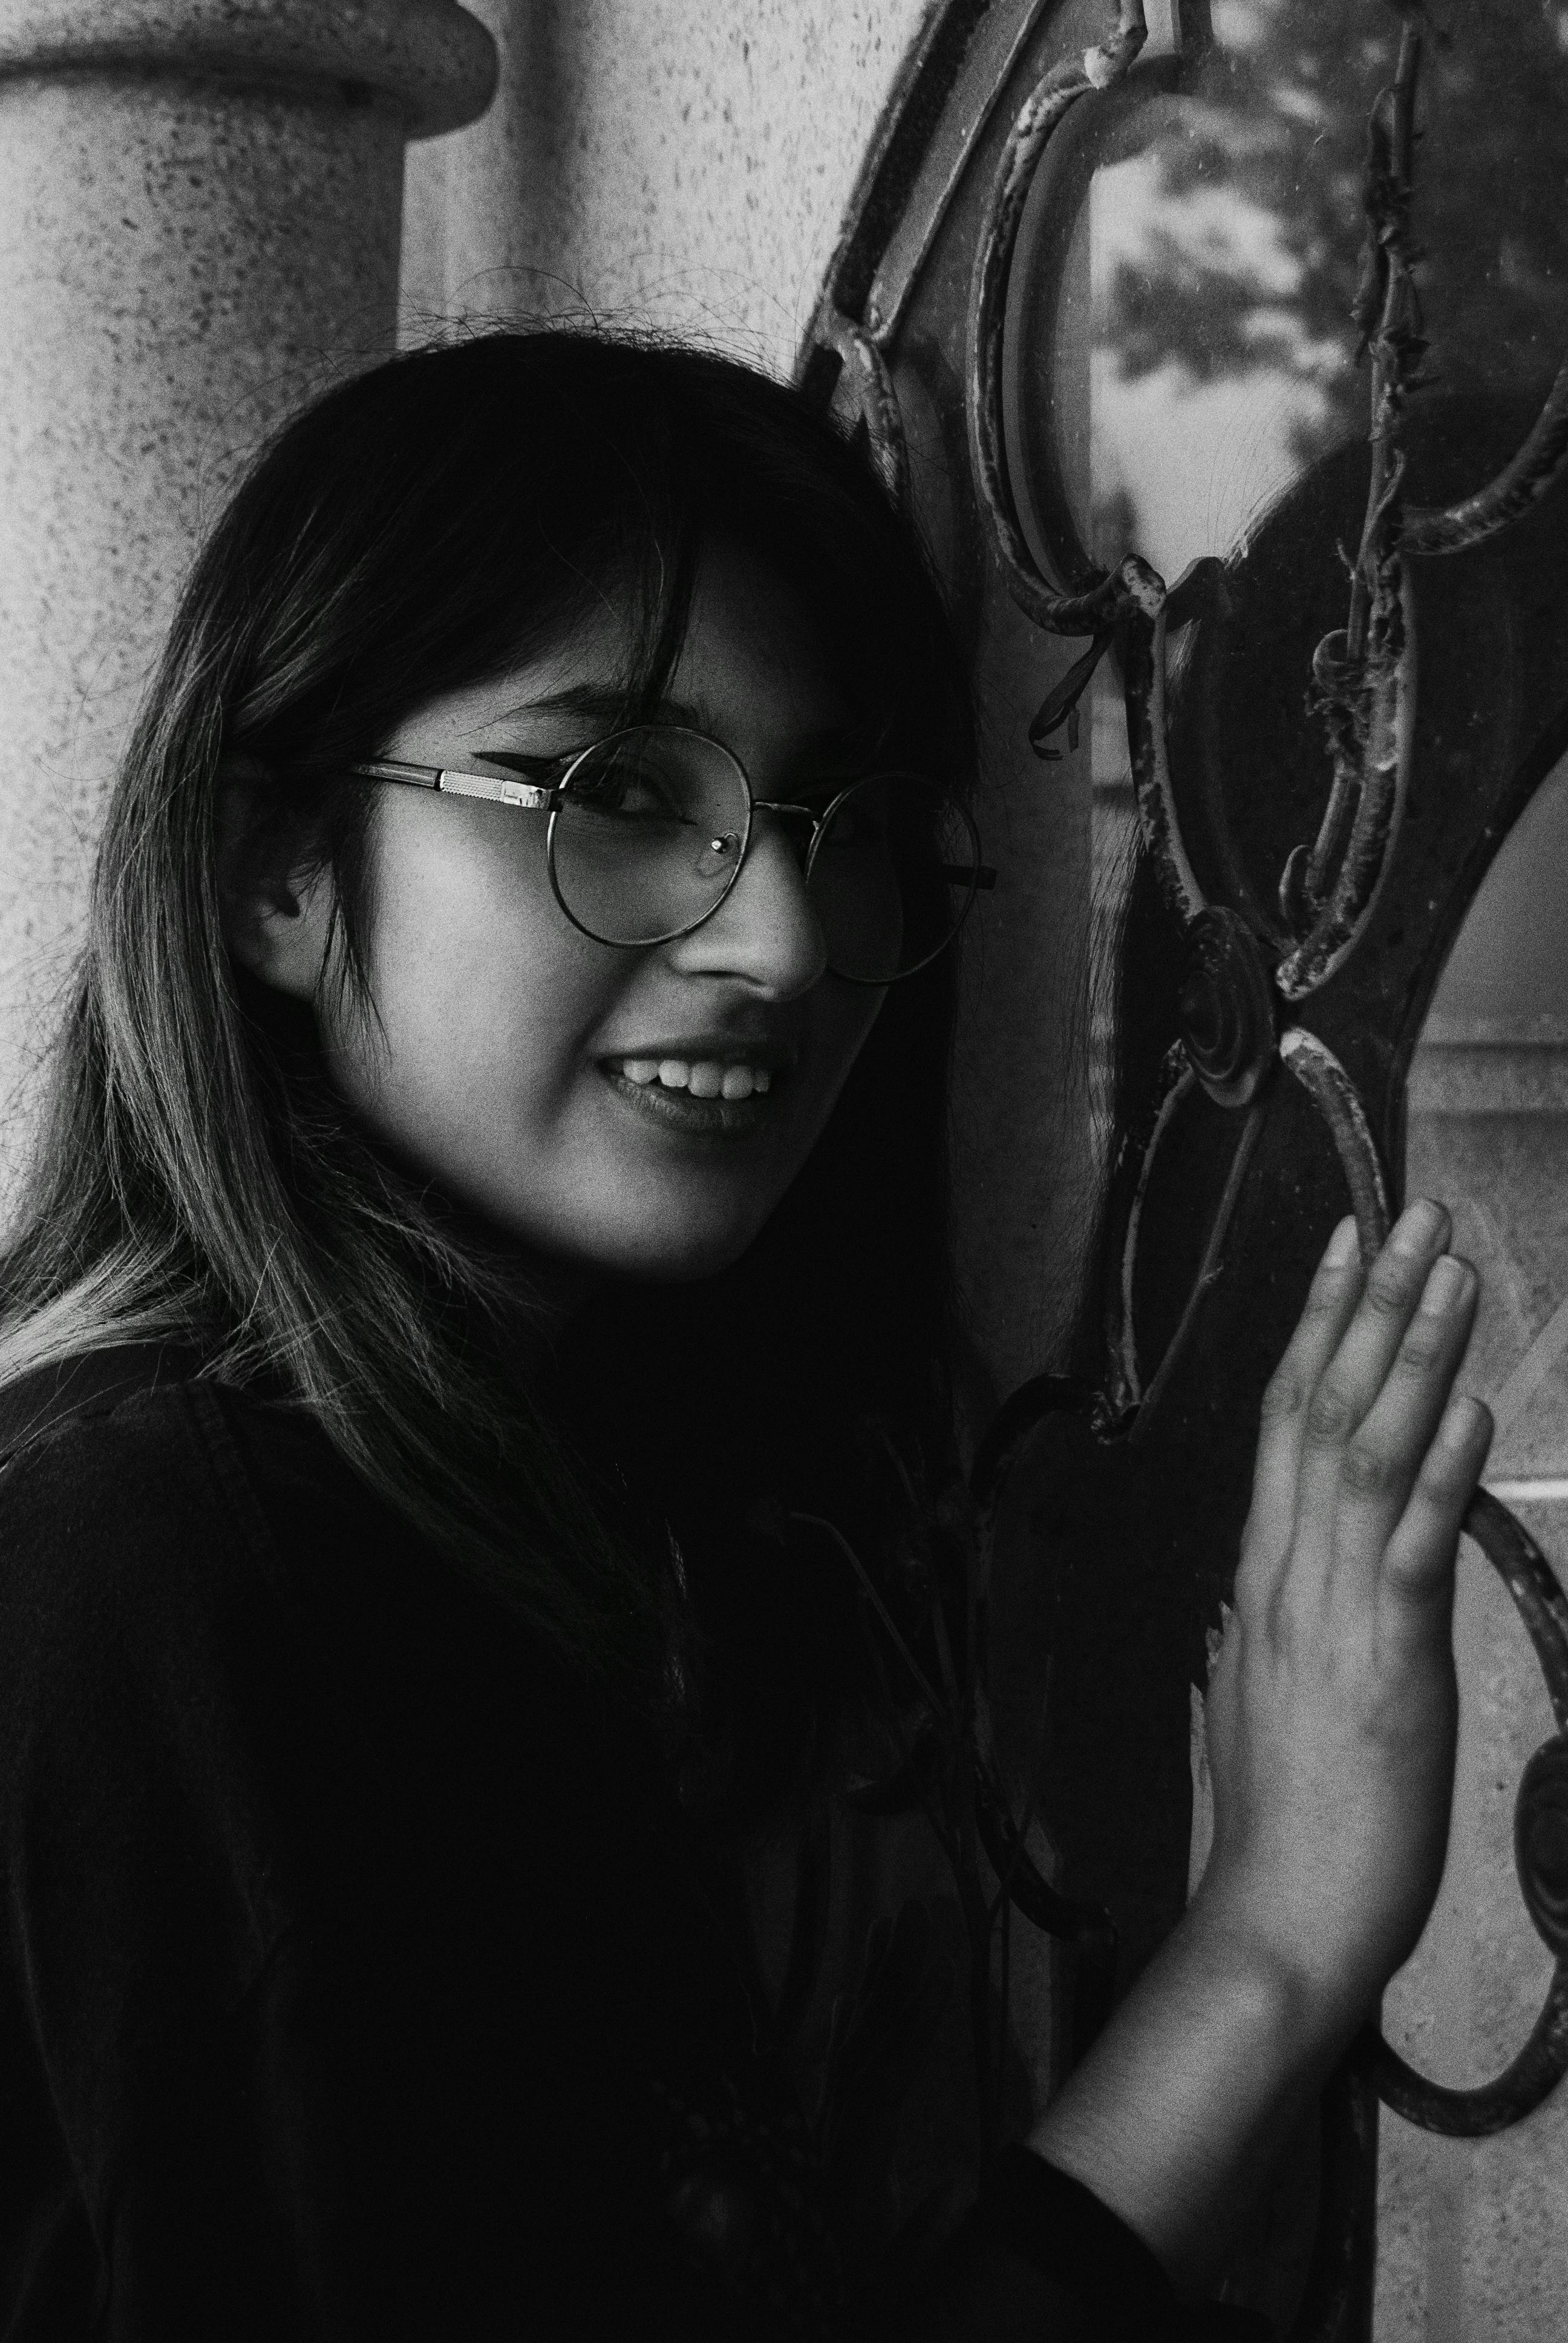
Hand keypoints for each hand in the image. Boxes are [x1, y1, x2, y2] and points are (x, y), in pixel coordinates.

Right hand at [1197, 1198, 1492, 2023]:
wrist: (1279, 1921)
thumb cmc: (1288, 1822)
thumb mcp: (1266, 1697)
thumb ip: (1276, 1622)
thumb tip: (1278, 1579)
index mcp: (1263, 1579)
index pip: (1284, 1423)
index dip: (1317, 1326)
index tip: (1349, 1247)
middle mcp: (1286, 1576)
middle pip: (1321, 1412)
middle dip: (1371, 1306)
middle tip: (1413, 1216)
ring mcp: (1331, 1615)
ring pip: (1365, 1457)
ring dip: (1412, 1357)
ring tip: (1453, 1275)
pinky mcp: (1387, 1666)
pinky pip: (1409, 1550)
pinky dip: (1439, 1471)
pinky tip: (1465, 1408)